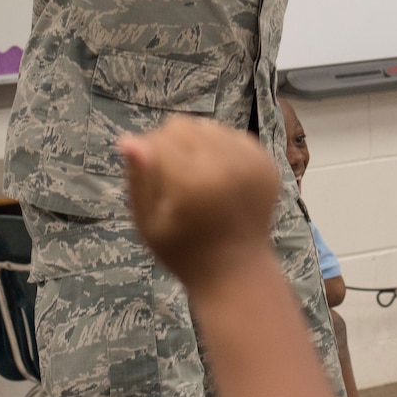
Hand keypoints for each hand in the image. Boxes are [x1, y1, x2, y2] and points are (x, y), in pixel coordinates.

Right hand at [120, 117, 280, 289]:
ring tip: (196, 175)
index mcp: (193, 181)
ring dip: (196, 142)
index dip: (147, 152)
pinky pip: (234, 136)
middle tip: (171, 176)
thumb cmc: (184, 252)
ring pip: (209, 126)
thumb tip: (130, 140)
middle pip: (184, 126)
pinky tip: (218, 175)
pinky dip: (221, 148)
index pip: (160, 138)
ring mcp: (251, 162)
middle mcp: (226, 164)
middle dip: (170, 143)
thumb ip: (139, 180)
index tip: (148, 172)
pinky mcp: (267, 163)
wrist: (237, 270)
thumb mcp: (148, 224)